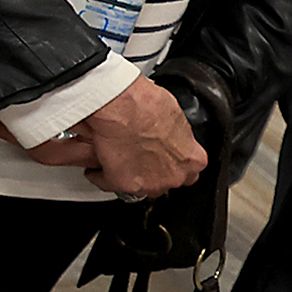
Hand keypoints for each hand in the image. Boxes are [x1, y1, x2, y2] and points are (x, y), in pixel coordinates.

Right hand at [24, 77, 207, 196]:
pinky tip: (98, 168)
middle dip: (153, 171)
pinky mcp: (125, 185)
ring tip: (117, 159)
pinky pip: (109, 183)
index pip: (187, 169)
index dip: (172, 161)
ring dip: (130, 175)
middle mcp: (174, 176)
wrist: (124, 108)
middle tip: (139, 156)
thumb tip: (166, 128)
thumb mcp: (174, 115)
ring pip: (140, 186)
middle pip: (166, 180)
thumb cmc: (147, 106)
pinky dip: (102, 176)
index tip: (163, 155)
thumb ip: (175, 132)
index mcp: (192, 160)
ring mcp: (151, 183)